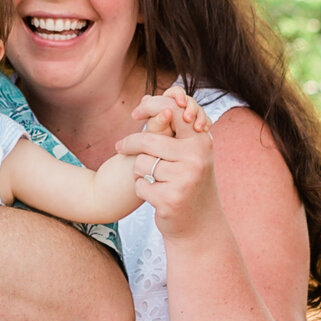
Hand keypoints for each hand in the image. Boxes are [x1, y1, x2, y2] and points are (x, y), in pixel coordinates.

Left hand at [119, 86, 218, 237]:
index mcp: (202, 141)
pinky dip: (142, 189)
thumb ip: (171, 127)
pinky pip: (140, 185)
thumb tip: (146, 96)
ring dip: (139, 171)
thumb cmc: (189, 181)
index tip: (135, 114)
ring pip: (141, 164)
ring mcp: (185, 179)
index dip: (150, 107)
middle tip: (119, 147)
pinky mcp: (170, 199)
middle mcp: (196, 158)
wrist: (200, 224)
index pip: (172, 111)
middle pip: (149, 140)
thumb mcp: (188, 152)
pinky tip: (155, 195)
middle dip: (130, 144)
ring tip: (153, 179)